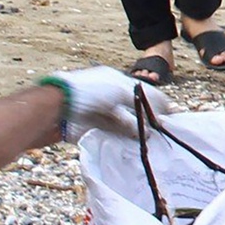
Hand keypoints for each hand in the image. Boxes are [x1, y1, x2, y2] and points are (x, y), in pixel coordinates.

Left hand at [40, 66, 175, 141]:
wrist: (54, 108)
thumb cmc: (88, 92)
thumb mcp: (119, 91)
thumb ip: (141, 101)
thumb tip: (160, 116)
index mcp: (113, 81)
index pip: (140, 91)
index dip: (156, 102)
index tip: (169, 114)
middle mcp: (106, 96)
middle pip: (132, 108)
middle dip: (146, 118)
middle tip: (161, 130)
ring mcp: (96, 112)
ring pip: (122, 123)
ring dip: (134, 131)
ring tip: (149, 140)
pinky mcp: (88, 128)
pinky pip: (109, 134)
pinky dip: (120, 139)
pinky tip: (131, 144)